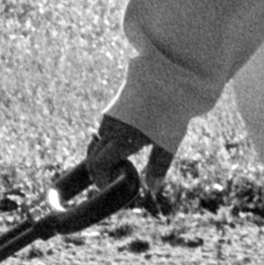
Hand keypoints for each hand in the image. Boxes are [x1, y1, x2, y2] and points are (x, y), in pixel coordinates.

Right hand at [52, 114, 173, 212]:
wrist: (169, 76)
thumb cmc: (171, 111)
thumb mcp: (168, 141)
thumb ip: (158, 166)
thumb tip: (152, 189)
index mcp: (121, 140)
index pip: (97, 166)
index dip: (100, 179)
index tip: (114, 183)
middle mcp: (110, 128)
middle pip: (92, 156)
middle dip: (100, 170)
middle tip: (118, 175)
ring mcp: (109, 116)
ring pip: (96, 142)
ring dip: (103, 154)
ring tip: (123, 158)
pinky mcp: (113, 107)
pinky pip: (102, 129)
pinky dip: (107, 141)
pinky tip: (124, 140)